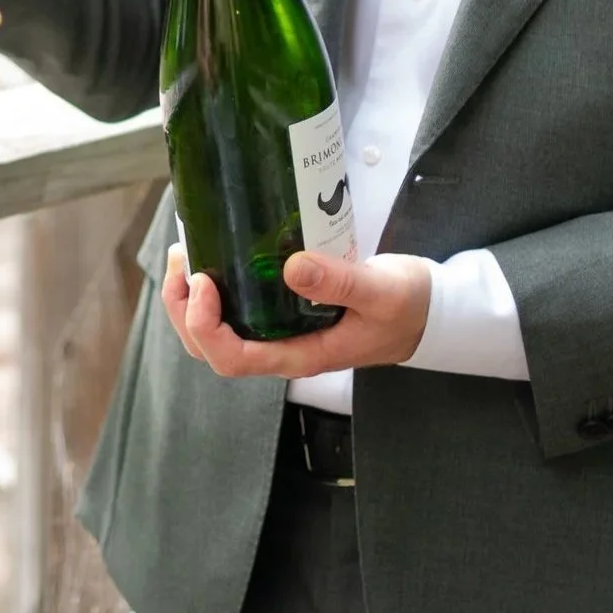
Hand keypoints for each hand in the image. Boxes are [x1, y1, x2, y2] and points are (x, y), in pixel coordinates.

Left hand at [160, 242, 433, 377]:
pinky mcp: (281, 310)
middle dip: (183, 310)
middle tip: (183, 259)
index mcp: (300, 354)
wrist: (429, 310)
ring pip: (215, 331)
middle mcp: (281, 348)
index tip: (205, 282)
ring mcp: (278, 332)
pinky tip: (210, 253)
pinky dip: (210, 287)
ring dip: (188, 299)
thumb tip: (292, 268)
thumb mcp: (381, 292)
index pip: (234, 359)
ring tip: (185, 254)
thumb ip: (340, 283)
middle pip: (211, 349)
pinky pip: (233, 309)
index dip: (206, 327)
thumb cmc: (408, 307)